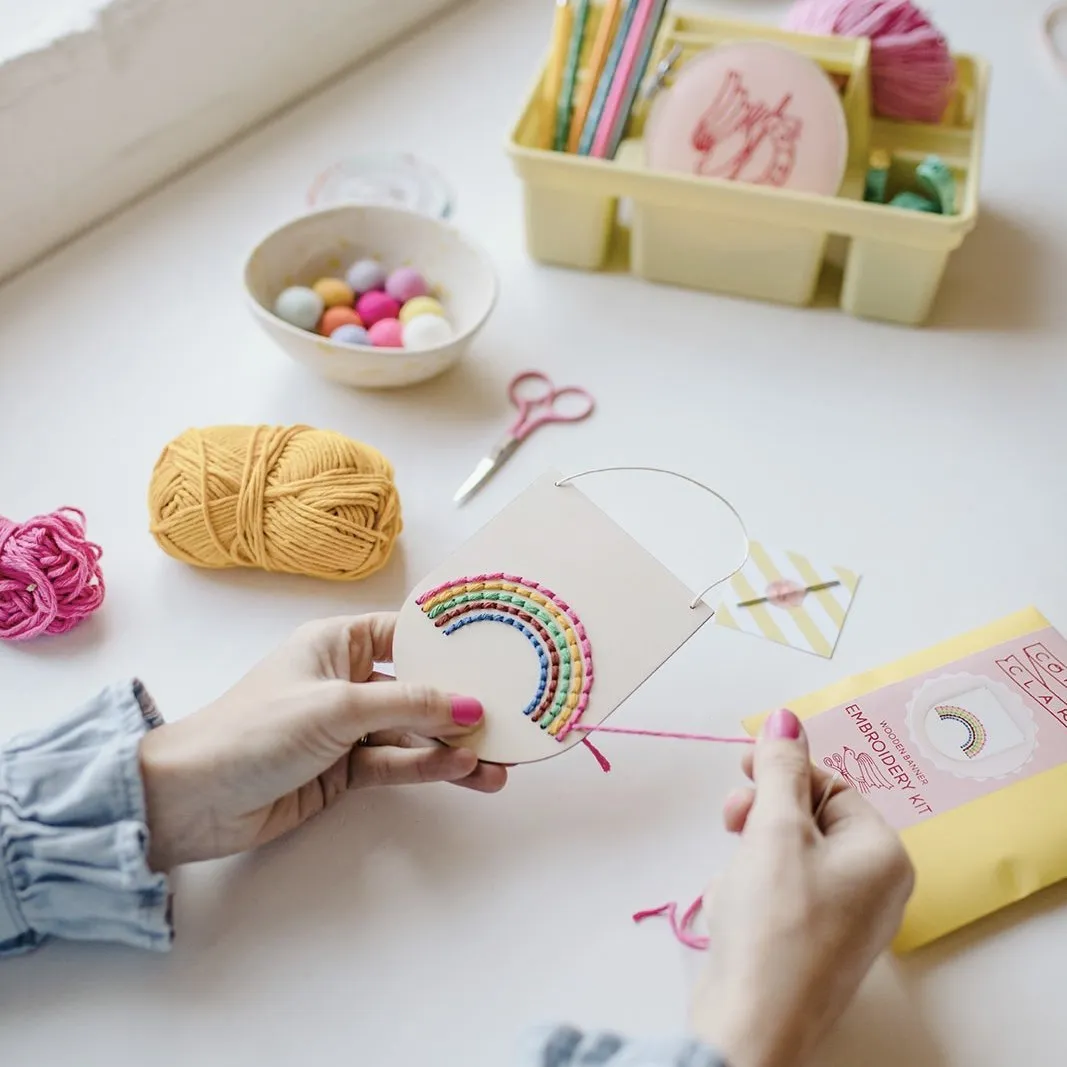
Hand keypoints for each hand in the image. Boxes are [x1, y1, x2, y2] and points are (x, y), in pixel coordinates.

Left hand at [139, 614, 505, 869]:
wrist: (192, 800)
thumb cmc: (255, 729)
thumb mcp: (337, 707)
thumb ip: (408, 705)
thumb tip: (470, 707)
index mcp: (338, 643)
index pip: (407, 635)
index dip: (451, 645)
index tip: (499, 652)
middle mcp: (346, 679)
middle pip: (417, 688)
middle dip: (460, 706)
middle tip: (509, 720)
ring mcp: (346, 728)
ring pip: (412, 732)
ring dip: (452, 747)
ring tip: (498, 764)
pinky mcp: (343, 770)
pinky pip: (396, 763)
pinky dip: (427, 768)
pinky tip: (462, 772)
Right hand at [691, 709, 913, 1066]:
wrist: (751, 1022)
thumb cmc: (773, 922)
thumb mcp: (775, 829)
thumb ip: (779, 767)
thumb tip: (786, 716)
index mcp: (881, 854)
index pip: (831, 785)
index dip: (782, 772)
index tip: (739, 766)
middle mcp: (874, 886)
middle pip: (810, 818)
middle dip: (762, 815)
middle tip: (731, 821)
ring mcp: (844, 920)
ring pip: (789, 854)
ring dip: (750, 852)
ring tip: (731, 878)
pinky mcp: (811, 944)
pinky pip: (781, 891)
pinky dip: (751, 887)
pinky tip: (732, 907)